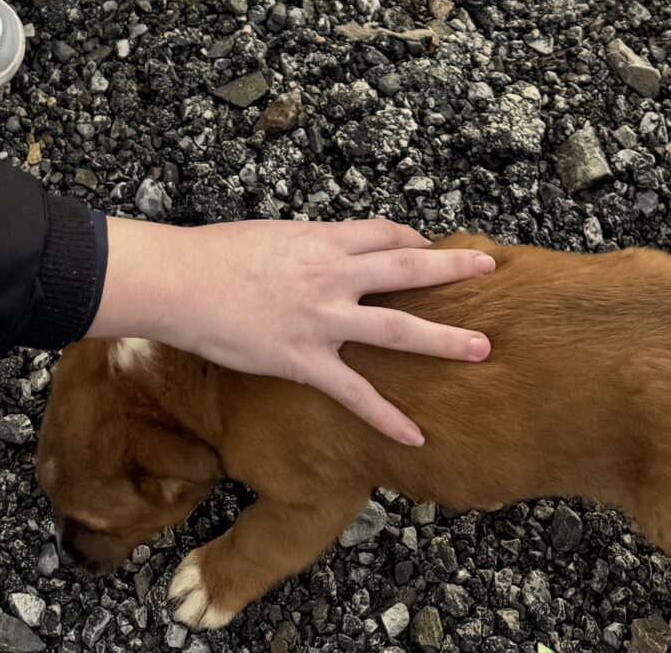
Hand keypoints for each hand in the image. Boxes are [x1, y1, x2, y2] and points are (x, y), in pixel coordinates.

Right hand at [90, 216, 495, 447]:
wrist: (181, 280)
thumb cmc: (213, 254)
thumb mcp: (269, 235)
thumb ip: (302, 247)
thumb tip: (315, 256)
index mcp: (323, 239)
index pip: (384, 233)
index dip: (412, 240)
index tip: (430, 247)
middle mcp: (332, 274)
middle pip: (406, 267)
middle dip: (452, 268)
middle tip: (489, 267)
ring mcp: (322, 318)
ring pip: (396, 327)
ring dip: (443, 338)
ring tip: (483, 348)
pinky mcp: (304, 359)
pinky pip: (355, 392)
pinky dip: (387, 416)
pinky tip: (416, 436)